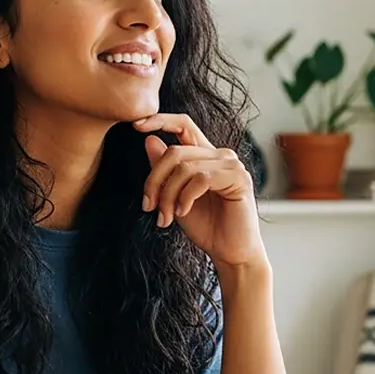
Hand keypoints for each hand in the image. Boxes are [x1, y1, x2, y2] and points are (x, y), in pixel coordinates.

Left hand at [136, 114, 265, 268]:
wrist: (230, 253)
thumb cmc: (206, 226)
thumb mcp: (175, 197)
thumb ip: (164, 171)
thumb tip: (149, 140)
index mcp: (205, 156)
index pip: (183, 124)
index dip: (160, 120)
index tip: (136, 126)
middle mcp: (220, 155)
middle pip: (175, 152)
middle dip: (154, 179)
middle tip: (148, 206)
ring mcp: (231, 165)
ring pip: (184, 167)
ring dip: (168, 194)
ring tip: (166, 217)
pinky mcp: (238, 178)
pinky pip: (200, 179)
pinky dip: (185, 198)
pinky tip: (183, 213)